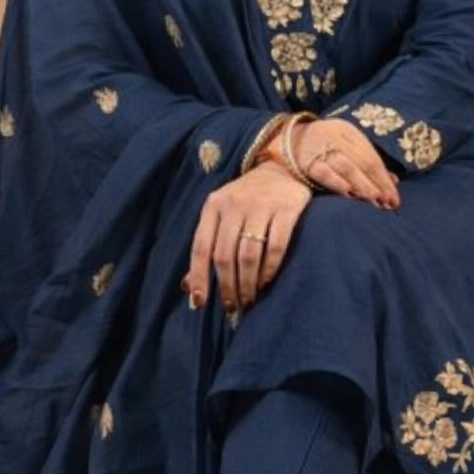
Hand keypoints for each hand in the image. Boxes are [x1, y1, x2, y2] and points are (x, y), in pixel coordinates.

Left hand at [184, 164, 310, 313]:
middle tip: (233, 306)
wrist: (285, 167)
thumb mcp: (222, 214)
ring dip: (247, 282)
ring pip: (248, 254)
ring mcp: (261, 206)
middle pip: (224, 255)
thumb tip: (187, 287)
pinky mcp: (286, 209)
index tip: (200, 302)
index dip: (199, 277)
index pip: (201, 246)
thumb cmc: (248, 199)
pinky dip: (269, 269)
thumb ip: (207, 246)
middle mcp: (234, 204)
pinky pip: (276, 246)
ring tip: (249, 299)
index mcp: (213, 205)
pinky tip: (267, 282)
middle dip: (227, 286)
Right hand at [293, 118, 399, 208]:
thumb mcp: (344, 145)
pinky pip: (324, 172)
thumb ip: (366, 161)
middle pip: (363, 162)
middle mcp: (335, 137)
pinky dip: (337, 183)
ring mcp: (319, 149)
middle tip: (388, 204)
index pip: (371, 157)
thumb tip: (393, 181)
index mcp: (348, 131)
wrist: (283, 138)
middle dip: (378, 185)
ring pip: (347, 167)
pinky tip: (349, 195)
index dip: (385, 179)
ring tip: (374, 201)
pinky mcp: (304, 162)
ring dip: (362, 186)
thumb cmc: (320, 145)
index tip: (395, 199)